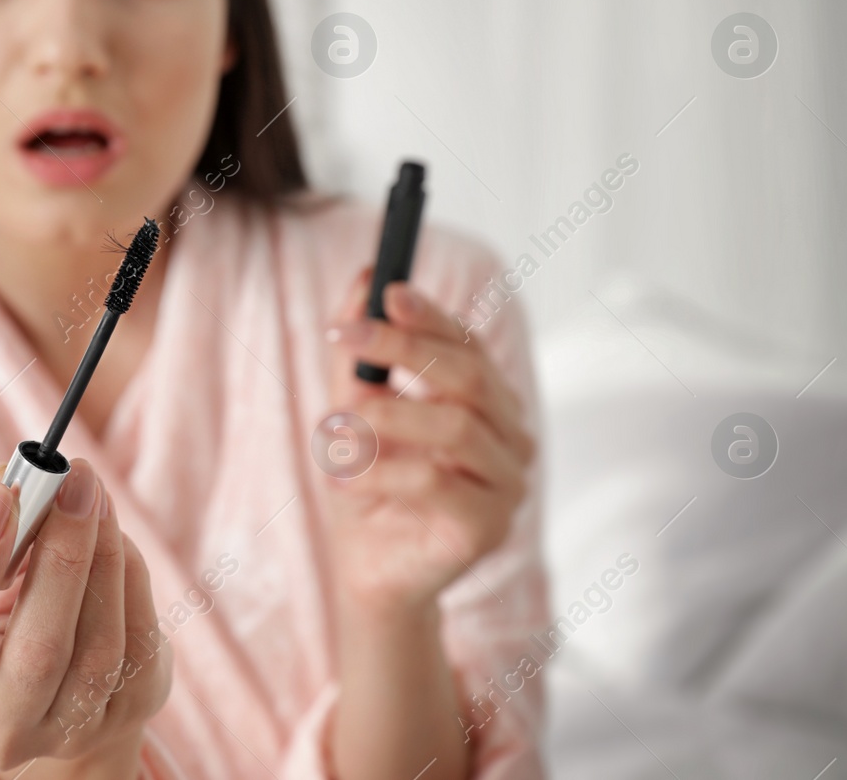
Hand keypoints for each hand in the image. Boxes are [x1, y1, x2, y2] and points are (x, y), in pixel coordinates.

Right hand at [0, 459, 171, 777]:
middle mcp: (2, 730)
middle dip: (60, 559)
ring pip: (98, 649)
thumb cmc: (1, 603)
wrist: (57, 676)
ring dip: (102, 558)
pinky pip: (137, 641)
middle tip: (71, 481)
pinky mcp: (126, 713)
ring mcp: (69, 731)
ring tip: (94, 493)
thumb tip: (4, 478)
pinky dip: (128, 573)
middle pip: (37, 655)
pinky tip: (112, 528)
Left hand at [321, 267, 534, 614]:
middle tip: (345, 336)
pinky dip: (381, 472)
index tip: (385, 290)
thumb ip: (361, 353)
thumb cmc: (368, 484)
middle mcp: (510, 437)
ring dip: (385, 416)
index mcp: (487, 403)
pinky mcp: (489, 528)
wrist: (368, 569)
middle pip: (467, 376)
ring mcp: (508, 485)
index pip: (468, 345)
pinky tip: (343, 476)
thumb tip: (364, 278)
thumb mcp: (354, 409)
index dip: (428, 315)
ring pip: (455, 428)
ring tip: (337, 424)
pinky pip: (437, 484)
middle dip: (402, 347)